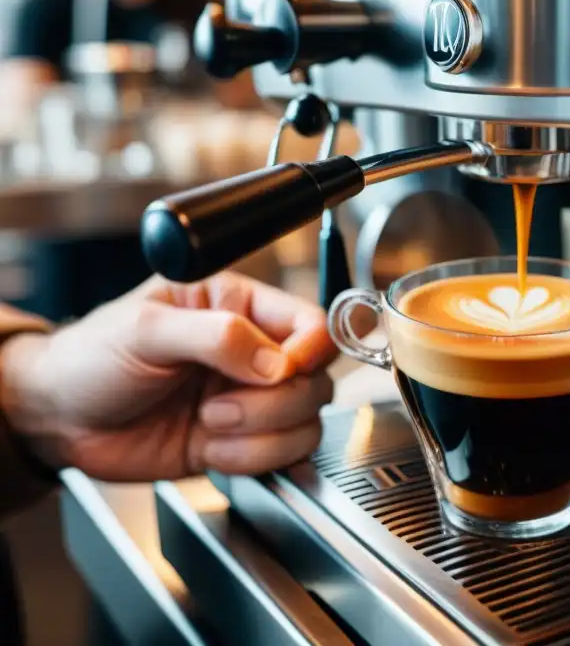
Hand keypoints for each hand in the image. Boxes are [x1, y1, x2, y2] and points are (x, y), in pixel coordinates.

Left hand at [0, 273, 337, 480]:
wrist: (59, 420)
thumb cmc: (90, 358)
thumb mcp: (146, 331)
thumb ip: (215, 337)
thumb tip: (275, 361)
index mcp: (238, 305)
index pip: (309, 323)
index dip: (308, 351)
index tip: (283, 371)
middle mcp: (254, 351)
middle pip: (316, 378)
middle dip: (275, 402)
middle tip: (219, 405)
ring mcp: (250, 399)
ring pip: (306, 420)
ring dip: (263, 435)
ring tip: (211, 426)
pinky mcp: (242, 441)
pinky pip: (282, 455)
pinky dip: (254, 460)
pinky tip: (214, 451)